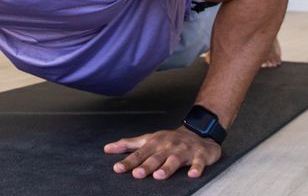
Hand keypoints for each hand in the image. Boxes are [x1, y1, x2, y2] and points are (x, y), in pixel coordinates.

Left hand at [104, 126, 221, 179]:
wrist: (199, 133)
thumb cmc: (169, 140)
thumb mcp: (148, 139)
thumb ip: (128, 144)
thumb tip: (107, 148)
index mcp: (155, 143)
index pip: (139, 154)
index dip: (128, 161)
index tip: (117, 169)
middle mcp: (168, 146)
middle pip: (156, 157)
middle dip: (146, 165)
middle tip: (137, 174)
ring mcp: (184, 150)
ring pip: (175, 160)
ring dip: (167, 167)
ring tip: (159, 176)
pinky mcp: (200, 155)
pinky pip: (198, 162)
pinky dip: (196, 168)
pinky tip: (192, 174)